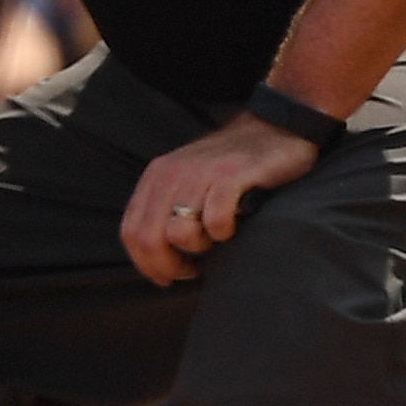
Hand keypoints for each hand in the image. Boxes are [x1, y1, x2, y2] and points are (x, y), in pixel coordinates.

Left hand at [118, 114, 317, 287]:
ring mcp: (200, 173)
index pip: (130, 232)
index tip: (167, 277)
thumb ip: (167, 211)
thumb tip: (157, 261)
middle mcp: (171, 173)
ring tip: (214, 240)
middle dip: (168, 265)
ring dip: (199, 248)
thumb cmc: (231, 168)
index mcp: (155, 178)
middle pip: (149, 238)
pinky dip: (224, 233)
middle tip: (191, 270)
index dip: (146, 264)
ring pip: (180, 233)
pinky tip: (233, 228)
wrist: (274, 128)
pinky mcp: (232, 175)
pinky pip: (216, 220)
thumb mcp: (188, 183)